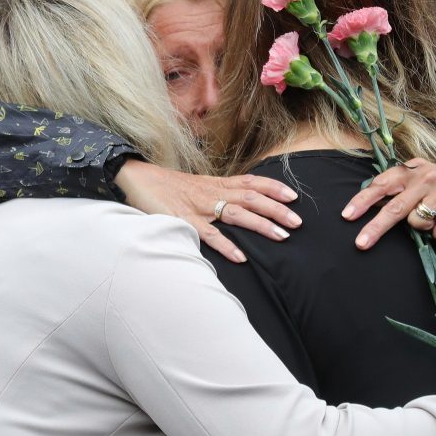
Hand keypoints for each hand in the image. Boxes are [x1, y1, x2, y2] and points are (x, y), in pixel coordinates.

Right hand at [114, 160, 301, 262]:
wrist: (136, 178)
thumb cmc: (167, 186)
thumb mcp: (198, 187)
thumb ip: (218, 194)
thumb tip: (239, 204)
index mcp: (216, 184)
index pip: (251, 182)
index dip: (274, 188)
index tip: (294, 196)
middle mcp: (213, 193)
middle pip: (252, 198)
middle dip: (277, 209)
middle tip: (298, 222)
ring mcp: (200, 207)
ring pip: (237, 214)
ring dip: (261, 225)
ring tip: (282, 236)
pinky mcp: (184, 220)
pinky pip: (209, 235)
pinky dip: (226, 246)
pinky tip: (241, 257)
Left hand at [341, 158, 435, 248]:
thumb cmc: (434, 187)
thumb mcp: (414, 179)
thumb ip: (393, 188)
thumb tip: (363, 205)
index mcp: (410, 170)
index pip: (381, 184)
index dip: (362, 201)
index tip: (347, 216)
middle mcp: (425, 178)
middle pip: (395, 208)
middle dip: (375, 227)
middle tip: (361, 243)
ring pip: (416, 223)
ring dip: (420, 227)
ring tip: (431, 217)